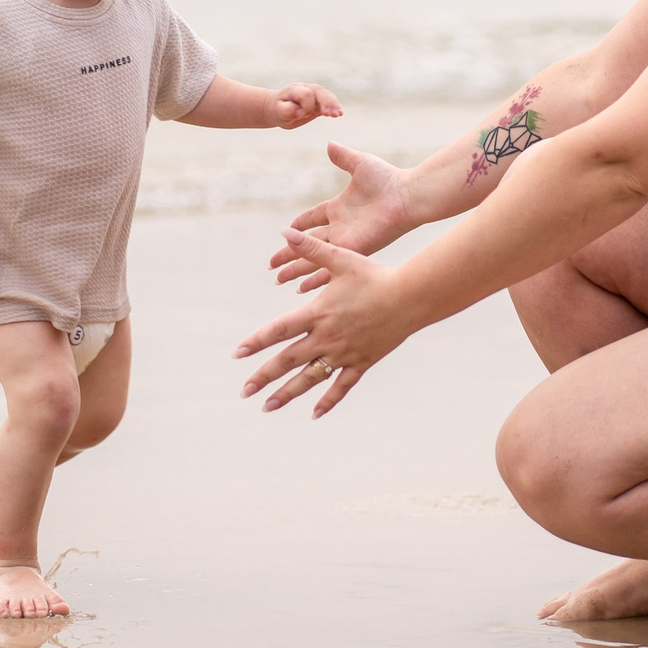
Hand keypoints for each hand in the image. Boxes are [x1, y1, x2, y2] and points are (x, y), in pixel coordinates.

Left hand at [236, 230, 414, 416]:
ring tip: (267, 407)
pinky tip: (313, 414)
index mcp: (317, 314)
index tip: (237, 355)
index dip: (256, 342)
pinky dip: (327, 401)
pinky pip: (341, 387)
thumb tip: (284, 232)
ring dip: (287, 394)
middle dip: (263, 377)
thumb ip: (311, 248)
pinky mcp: (361, 362)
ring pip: (309, 379)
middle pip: (287, 361)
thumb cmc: (375, 275)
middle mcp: (326, 338)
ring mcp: (343, 353)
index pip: (278, 331)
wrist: (410, 297)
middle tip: (244, 392)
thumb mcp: (341, 258)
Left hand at [270, 83, 343, 129]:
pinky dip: (335, 107)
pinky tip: (340, 114)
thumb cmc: (278, 110)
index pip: (305, 94)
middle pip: (319, 91)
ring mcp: (314, 94)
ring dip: (333, 105)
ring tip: (338, 115)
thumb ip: (286, 110)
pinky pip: (329, 101)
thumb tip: (297, 111)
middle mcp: (306, 88)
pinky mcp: (319, 101)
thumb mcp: (277, 111)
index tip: (299, 116)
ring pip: (326, 95)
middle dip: (326, 102)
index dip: (305, 106)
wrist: (278, 107)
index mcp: (295, 90)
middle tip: (330, 114)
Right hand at [271, 142, 414, 290]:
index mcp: (338, 207)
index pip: (311, 219)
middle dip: (288, 254)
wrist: (406, 195)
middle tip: (272, 265)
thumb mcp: (359, 164)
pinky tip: (301, 289)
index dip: (297, 226)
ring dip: (294, 269)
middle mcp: (339, 227)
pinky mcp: (352, 249)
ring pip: (312, 257)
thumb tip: (329, 144)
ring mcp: (345, 240)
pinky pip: (328, 265)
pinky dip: (314, 277)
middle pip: (306, 243)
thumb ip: (343, 157)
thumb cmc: (388, 179)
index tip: (283, 233)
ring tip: (278, 281)